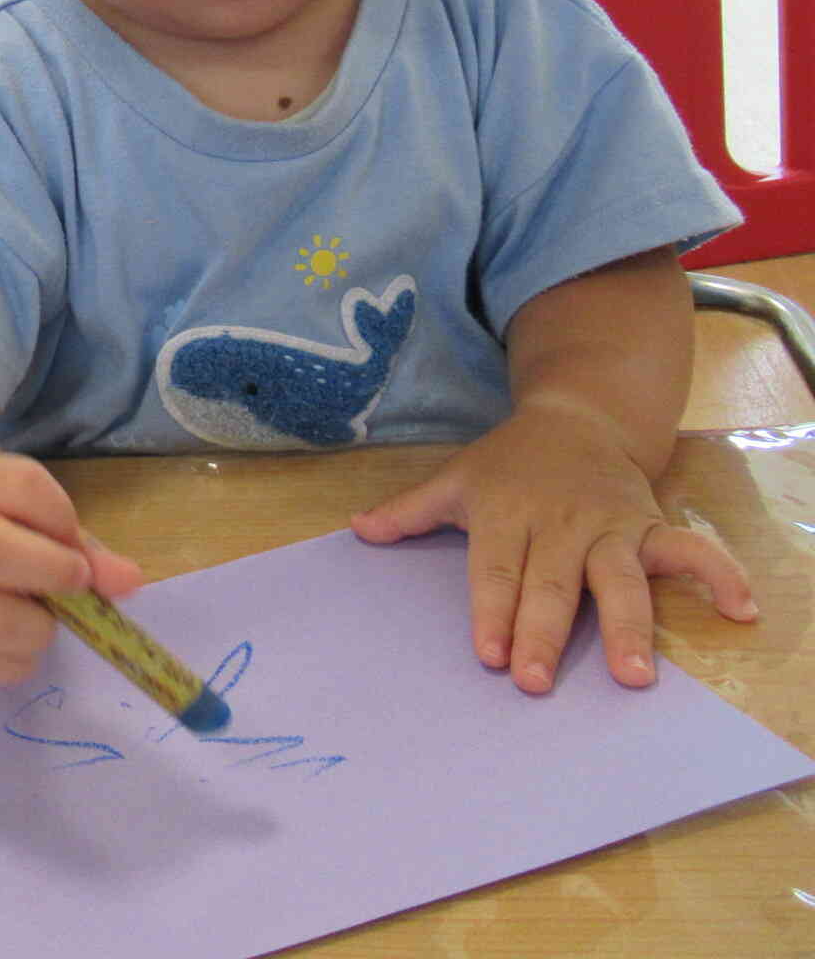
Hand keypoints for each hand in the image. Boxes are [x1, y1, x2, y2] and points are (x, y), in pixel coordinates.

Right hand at [0, 453, 141, 683]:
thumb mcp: (34, 517)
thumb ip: (84, 548)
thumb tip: (130, 582)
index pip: (22, 487)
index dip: (62, 520)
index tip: (77, 548)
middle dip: (50, 575)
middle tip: (74, 587)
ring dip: (36, 630)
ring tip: (42, 621)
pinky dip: (15, 661)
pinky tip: (17, 643)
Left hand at [350, 410, 757, 692]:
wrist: (576, 417)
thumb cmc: (509, 462)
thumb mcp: (456, 478)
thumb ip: (409, 510)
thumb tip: (358, 530)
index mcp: (506, 515)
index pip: (495, 571)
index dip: (492, 611)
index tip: (488, 654)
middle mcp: (559, 524)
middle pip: (552, 584)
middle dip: (544, 632)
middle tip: (536, 681)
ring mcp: (610, 527)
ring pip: (620, 579)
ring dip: (628, 626)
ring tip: (633, 676)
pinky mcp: (651, 526)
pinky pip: (691, 551)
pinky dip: (719, 576)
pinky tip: (742, 611)